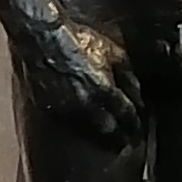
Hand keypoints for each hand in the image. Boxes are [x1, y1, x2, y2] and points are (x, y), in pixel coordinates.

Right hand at [20, 18, 140, 144]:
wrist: (43, 39)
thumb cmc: (78, 40)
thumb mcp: (111, 50)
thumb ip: (126, 72)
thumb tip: (136, 90)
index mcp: (104, 90)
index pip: (126, 115)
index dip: (135, 123)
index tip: (138, 128)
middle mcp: (86, 105)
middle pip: (109, 130)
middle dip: (121, 137)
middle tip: (128, 142)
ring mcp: (67, 109)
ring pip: (89, 132)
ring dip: (102, 138)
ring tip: (109, 142)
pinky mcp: (51, 109)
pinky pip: (71, 125)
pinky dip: (82, 129)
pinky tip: (86, 129)